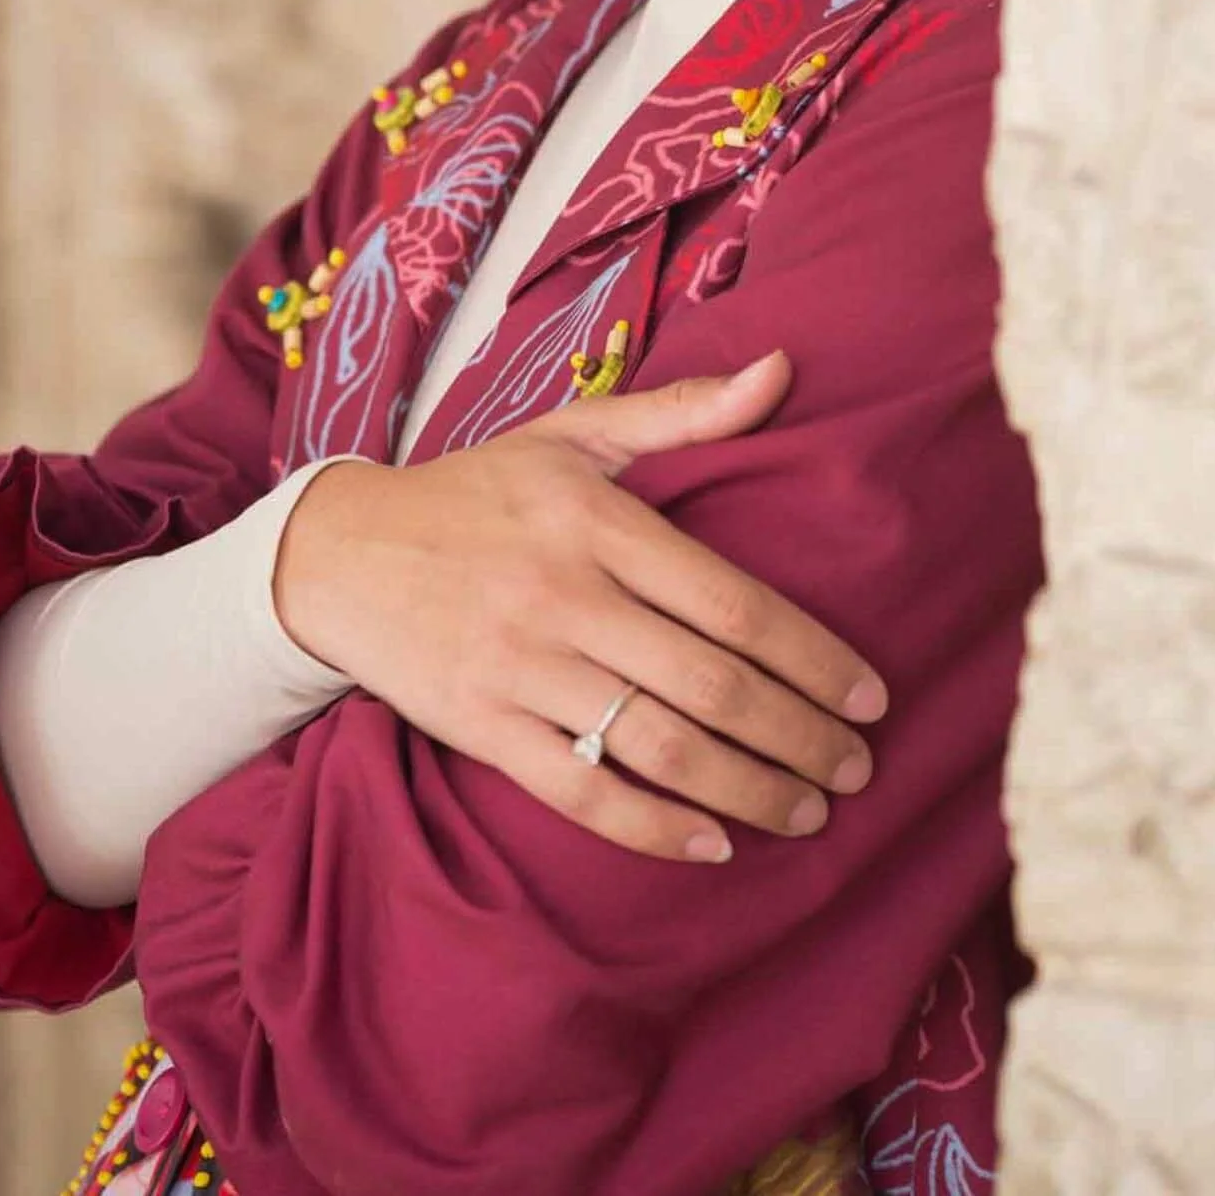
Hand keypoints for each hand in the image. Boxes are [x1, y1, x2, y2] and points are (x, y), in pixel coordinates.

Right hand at [273, 351, 885, 863]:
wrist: (341, 552)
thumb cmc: (477, 491)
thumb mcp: (572, 434)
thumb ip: (682, 411)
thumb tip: (783, 370)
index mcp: (598, 522)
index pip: (732, 603)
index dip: (814, 658)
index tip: (873, 697)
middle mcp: (565, 597)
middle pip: (710, 685)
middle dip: (800, 737)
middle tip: (858, 770)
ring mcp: (521, 668)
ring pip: (657, 747)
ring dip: (747, 790)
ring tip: (806, 813)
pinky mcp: (481, 726)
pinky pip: (580, 791)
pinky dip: (652, 827)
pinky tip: (712, 844)